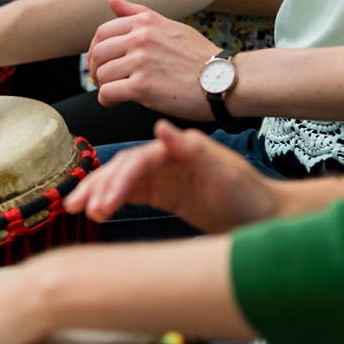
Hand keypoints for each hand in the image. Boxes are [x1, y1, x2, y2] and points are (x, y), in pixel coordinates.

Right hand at [64, 119, 280, 231]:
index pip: (139, 161)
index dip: (118, 180)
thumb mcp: (225, 173)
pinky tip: (94, 212)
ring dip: (99, 193)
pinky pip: (130, 195)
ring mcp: (164, 176)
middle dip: (99, 187)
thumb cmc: (250, 195)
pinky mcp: (164, 193)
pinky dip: (111, 201)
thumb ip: (193, 150)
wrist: (266, 217)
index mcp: (179, 149)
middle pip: (123, 168)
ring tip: (77, 211)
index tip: (103, 203)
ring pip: (122, 181)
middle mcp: (167, 158)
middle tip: (79, 208)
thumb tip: (160, 126)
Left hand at [87, 0, 218, 119]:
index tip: (101, 63)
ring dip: (102, 86)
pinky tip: (115, 102)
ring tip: (113, 93)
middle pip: (98, 53)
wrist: (223, 80)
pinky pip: (108, 93)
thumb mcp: (170, 26)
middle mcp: (141, 38)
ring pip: (102, 74)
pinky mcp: (142, 87)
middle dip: (95, 69)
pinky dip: (106, 100)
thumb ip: (138, 14)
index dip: (96, 50)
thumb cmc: (199, 57)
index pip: (102, 32)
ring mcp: (141, 62)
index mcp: (145, 22)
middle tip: (103, 81)